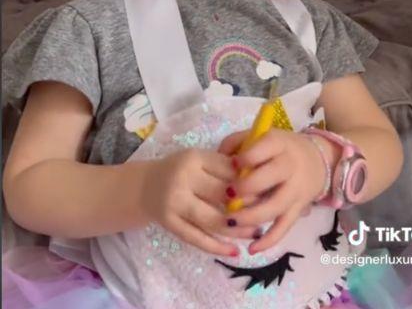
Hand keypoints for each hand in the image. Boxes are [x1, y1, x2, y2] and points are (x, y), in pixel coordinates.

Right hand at [139, 149, 256, 255]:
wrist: (144, 187)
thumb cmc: (182, 171)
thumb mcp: (201, 160)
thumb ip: (224, 167)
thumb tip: (259, 181)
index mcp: (195, 159)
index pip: (230, 171)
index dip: (251, 181)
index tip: (267, 189)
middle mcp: (183, 180)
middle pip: (222, 195)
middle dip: (247, 205)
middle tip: (266, 211)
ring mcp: (175, 203)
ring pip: (213, 220)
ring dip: (238, 230)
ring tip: (256, 232)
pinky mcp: (170, 224)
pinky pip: (197, 238)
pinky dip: (217, 247)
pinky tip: (234, 251)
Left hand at [217, 128, 327, 252]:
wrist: (318, 159)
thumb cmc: (279, 149)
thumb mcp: (260, 136)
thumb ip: (236, 143)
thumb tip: (218, 160)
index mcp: (279, 143)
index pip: (262, 149)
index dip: (244, 158)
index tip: (231, 164)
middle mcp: (290, 166)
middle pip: (269, 177)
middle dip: (245, 187)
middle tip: (227, 194)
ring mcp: (296, 189)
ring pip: (275, 206)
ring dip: (250, 216)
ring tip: (230, 221)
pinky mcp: (299, 209)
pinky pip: (285, 226)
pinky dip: (269, 240)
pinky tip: (252, 249)